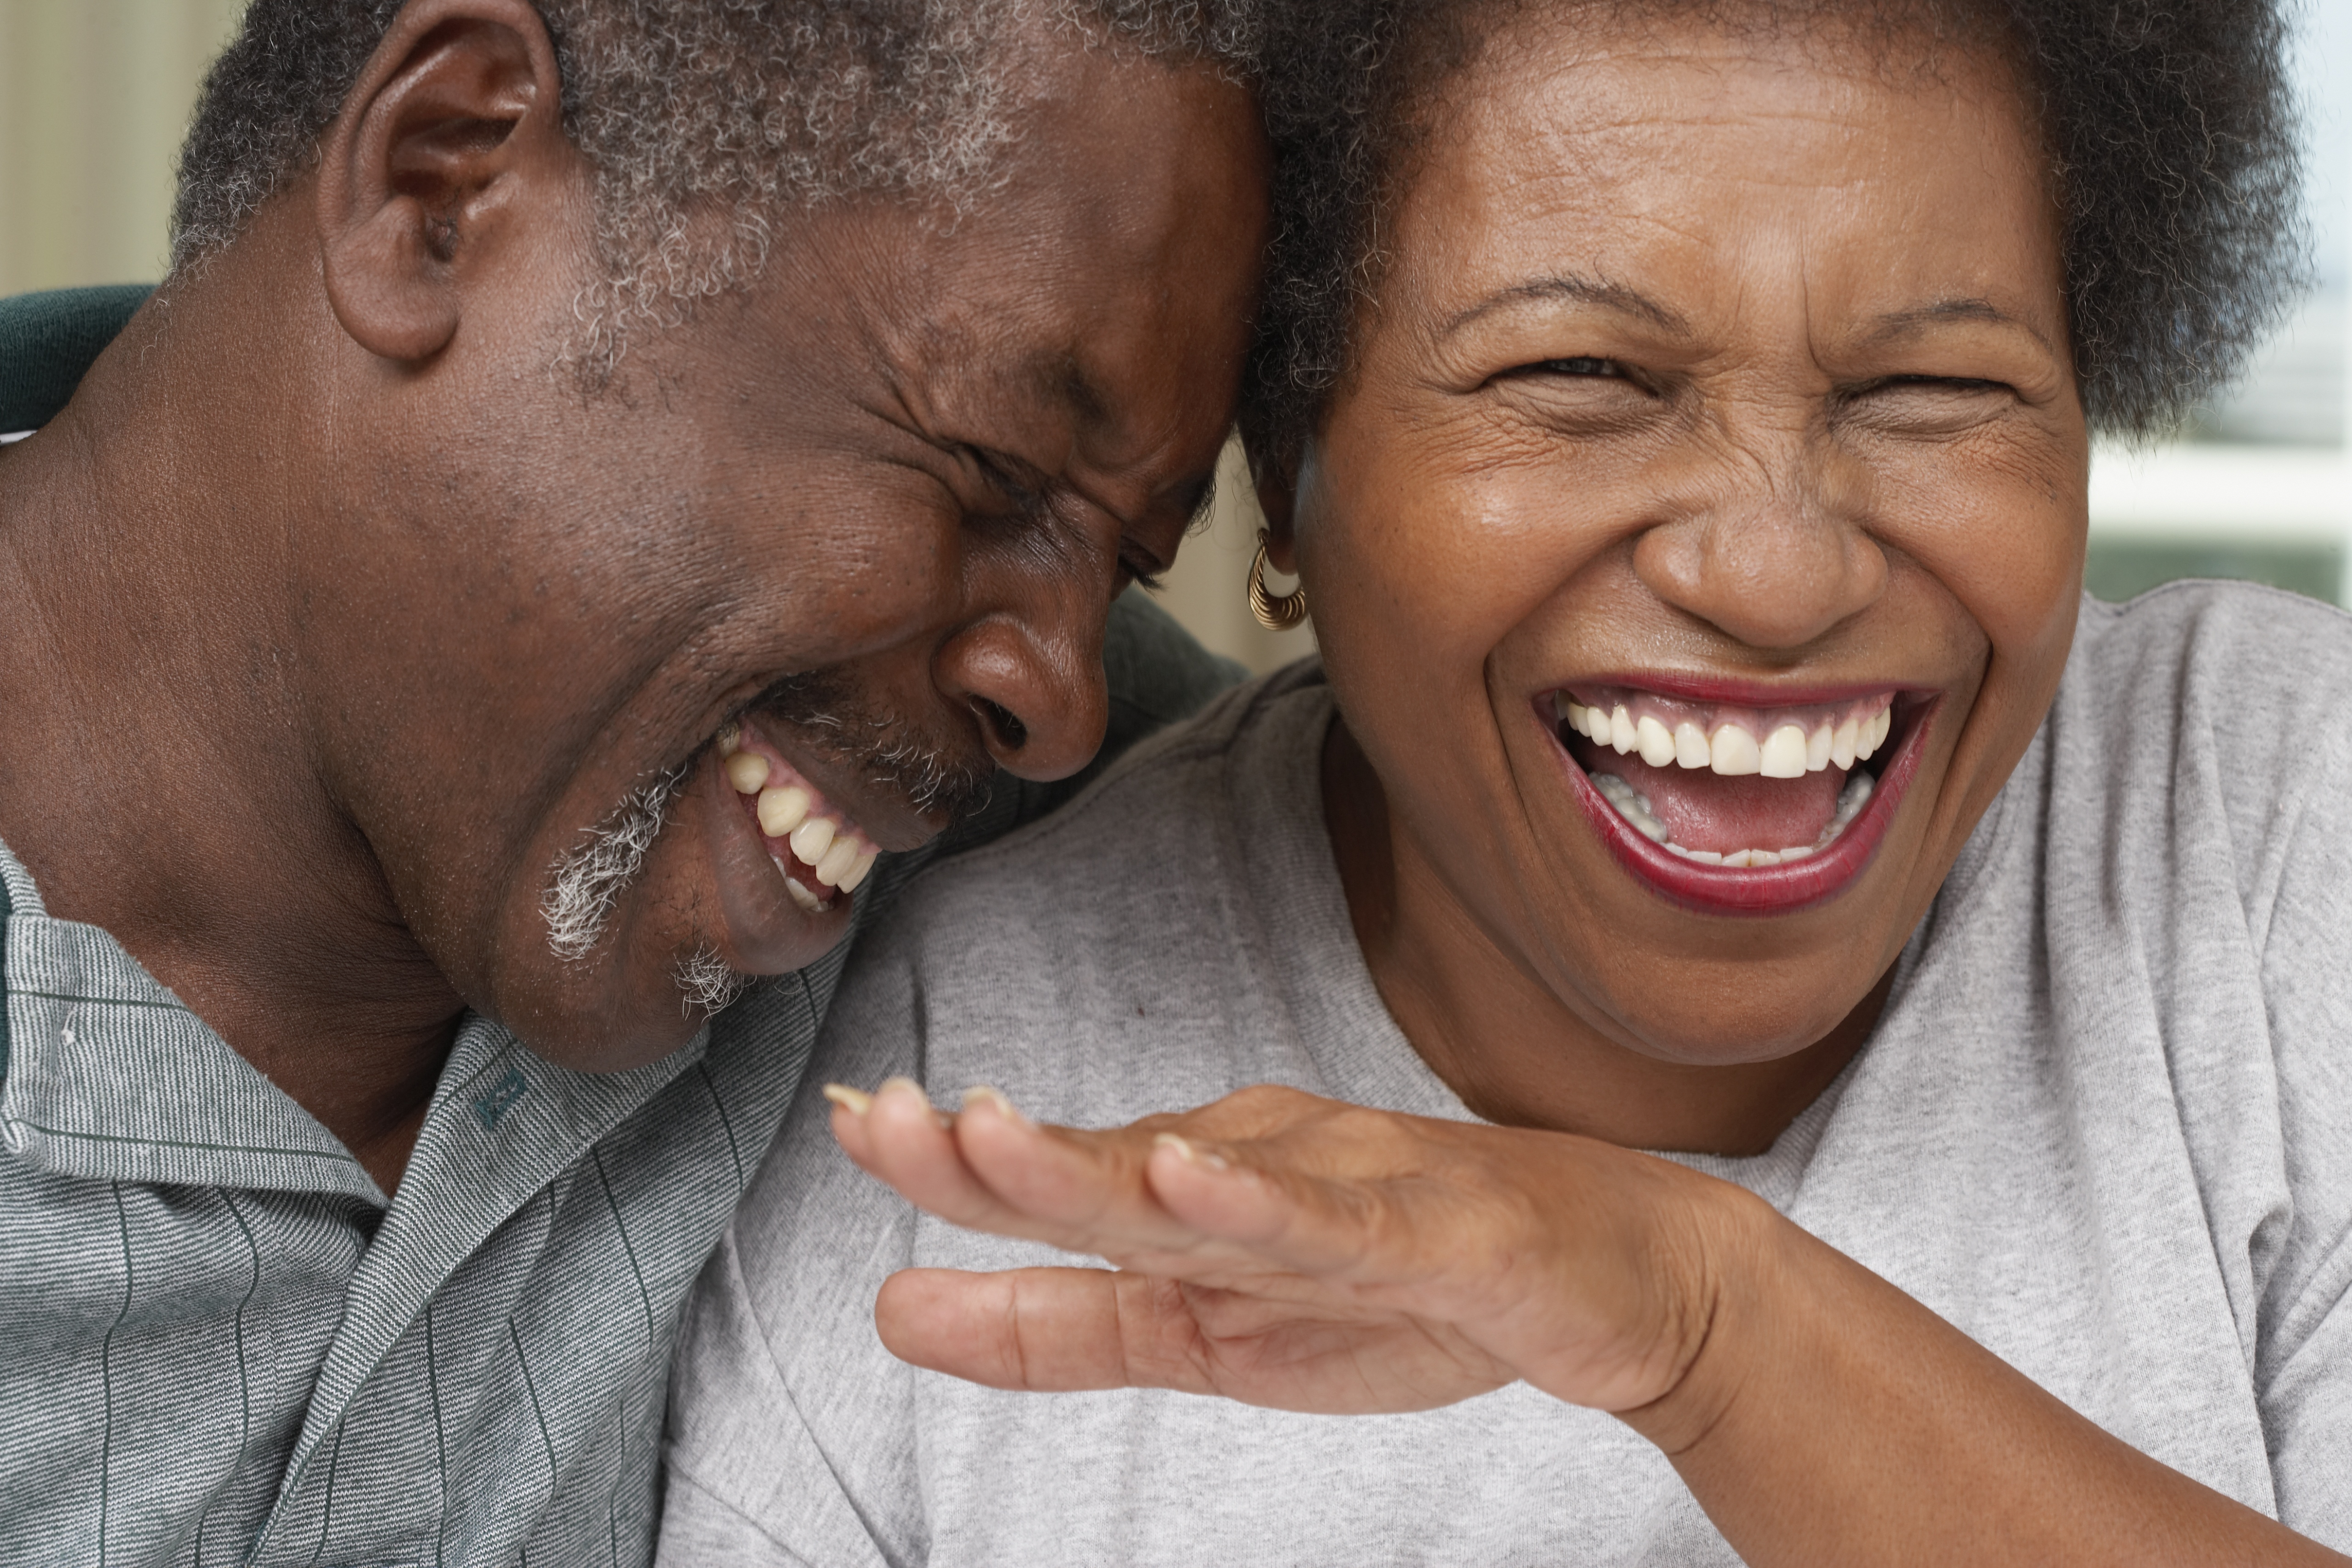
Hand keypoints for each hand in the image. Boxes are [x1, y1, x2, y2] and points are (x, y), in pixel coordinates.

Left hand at [825, 1078, 1757, 1421]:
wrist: (1617, 1277)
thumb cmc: (1406, 1293)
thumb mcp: (1205, 1336)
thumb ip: (1058, 1326)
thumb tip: (887, 1311)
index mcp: (1198, 1187)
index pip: (1056, 1177)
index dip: (945, 1160)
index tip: (843, 1121)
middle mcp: (1258, 1166)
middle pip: (1107, 1165)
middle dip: (988, 1151)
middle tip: (875, 1118)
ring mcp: (1348, 1191)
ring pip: (1206, 1181)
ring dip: (1095, 1158)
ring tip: (986, 1134)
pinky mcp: (1439, 1229)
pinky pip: (1342, 1216)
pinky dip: (1264, 1198)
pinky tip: (1189, 1172)